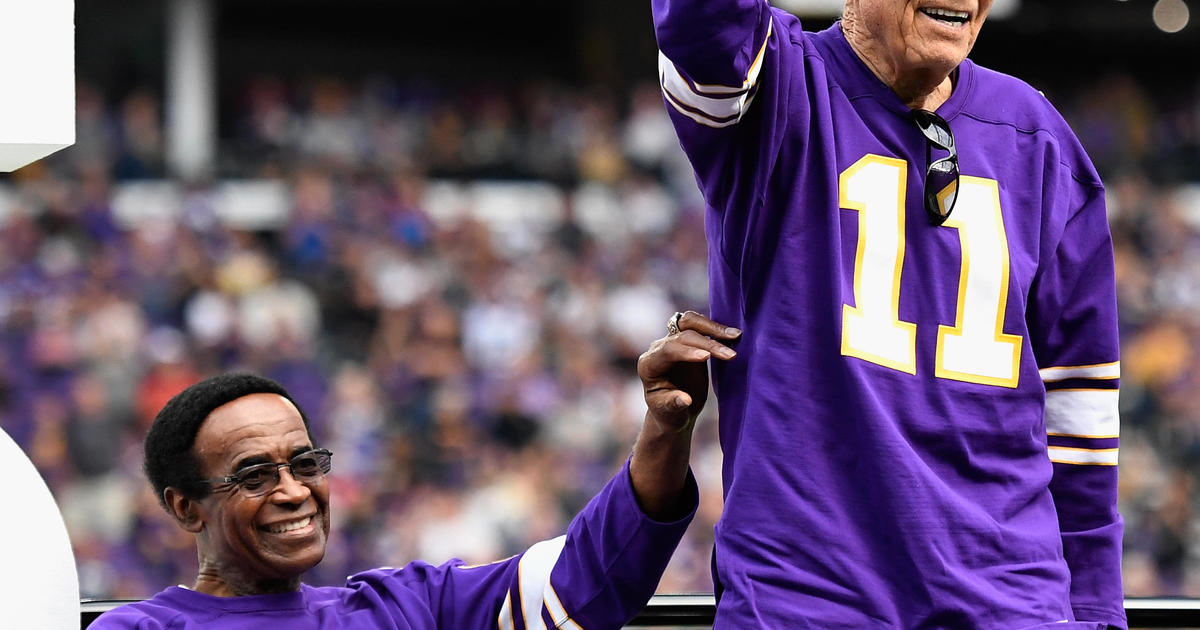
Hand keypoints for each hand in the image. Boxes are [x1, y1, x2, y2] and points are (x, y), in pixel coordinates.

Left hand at [638, 311, 740, 431]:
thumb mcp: (669, 414)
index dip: (686, 352)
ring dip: (713, 328)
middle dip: (707, 343)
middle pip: (682, 335)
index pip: (667, 350)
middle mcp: (658, 349)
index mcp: (649, 365)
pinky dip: (716, 329)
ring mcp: (673, 341)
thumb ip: (673, 405)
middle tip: (730, 354)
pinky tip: (734, 335)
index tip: (706, 357)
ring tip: (736, 335)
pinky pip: (700, 327)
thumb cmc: (669, 414)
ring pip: (690, 323)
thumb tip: (685, 400)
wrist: (677, 411)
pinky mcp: (688, 341)